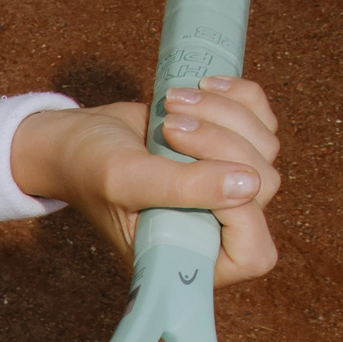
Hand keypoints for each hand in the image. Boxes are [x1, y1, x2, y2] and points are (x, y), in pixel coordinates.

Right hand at [15, 77, 282, 286]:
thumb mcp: (127, 181)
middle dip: (220, 144)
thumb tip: (248, 184)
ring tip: (173, 103)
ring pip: (265, 147)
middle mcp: (217, 226)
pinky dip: (238, 95)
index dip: (239, 211)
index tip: (193, 173)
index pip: (251, 253)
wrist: (78, 140)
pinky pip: (262, 119)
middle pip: (263, 186)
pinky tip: (202, 87)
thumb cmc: (91, 170)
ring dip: (222, 113)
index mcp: (189, 254)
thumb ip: (182, 188)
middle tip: (171, 126)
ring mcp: (229, 185)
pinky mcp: (233, 147)